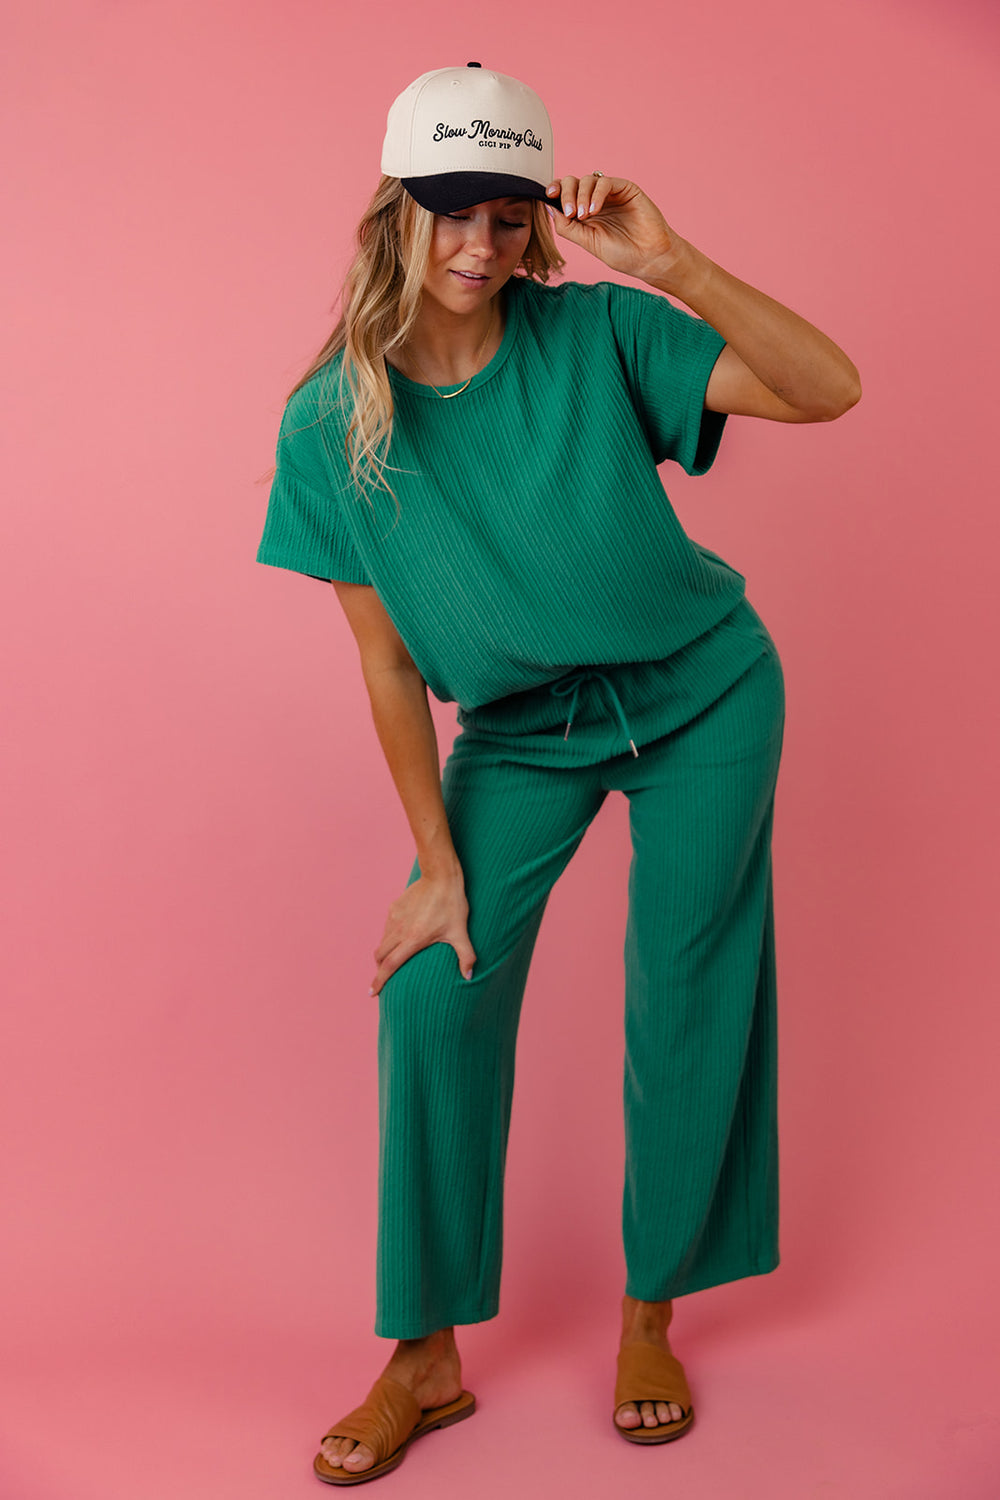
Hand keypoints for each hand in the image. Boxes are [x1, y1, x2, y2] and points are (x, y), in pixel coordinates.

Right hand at [369, 871, 476, 996]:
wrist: (440, 876)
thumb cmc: (452, 904)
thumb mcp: (460, 932)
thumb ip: (466, 955)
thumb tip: (469, 976)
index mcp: (413, 939)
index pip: (390, 966)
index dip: (380, 981)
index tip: (372, 992)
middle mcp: (399, 930)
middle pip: (380, 956)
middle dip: (379, 970)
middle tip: (383, 979)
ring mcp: (394, 918)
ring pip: (382, 942)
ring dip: (383, 954)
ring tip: (391, 961)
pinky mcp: (394, 908)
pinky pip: (386, 928)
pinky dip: (388, 938)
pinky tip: (399, 939)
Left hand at [545, 174, 689, 287]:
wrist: (649, 258)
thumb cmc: (622, 254)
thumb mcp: (588, 242)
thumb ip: (568, 227)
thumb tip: (548, 208)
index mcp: (584, 213)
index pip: (564, 195)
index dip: (554, 191)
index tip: (548, 196)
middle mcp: (595, 200)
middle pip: (573, 183)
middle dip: (566, 193)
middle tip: (570, 213)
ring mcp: (610, 194)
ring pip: (587, 180)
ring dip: (581, 195)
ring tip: (584, 215)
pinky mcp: (625, 188)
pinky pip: (605, 182)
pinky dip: (596, 193)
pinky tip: (594, 210)